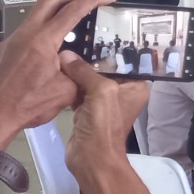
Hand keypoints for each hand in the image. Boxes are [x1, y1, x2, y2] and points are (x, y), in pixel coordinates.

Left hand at [0, 0, 113, 147]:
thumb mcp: (66, 92)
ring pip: (35, 13)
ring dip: (56, 8)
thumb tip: (86, 66)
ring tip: (73, 15)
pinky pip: (27, 30)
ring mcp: (12, 40)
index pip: (72, 11)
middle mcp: (26, 34)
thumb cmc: (29, 106)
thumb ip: (80, 73)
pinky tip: (52, 43)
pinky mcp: (4, 49)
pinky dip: (44, 27)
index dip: (93, 0)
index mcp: (43, 40)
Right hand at [59, 51, 149, 183]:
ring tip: (63, 54)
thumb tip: (66, 55)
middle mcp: (122, 92)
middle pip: (104, 69)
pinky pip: (78, 90)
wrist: (91, 159)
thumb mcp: (99, 91)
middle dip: (88, 59)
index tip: (91, 34)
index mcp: (135, 86)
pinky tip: (58, 71)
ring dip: (76, 71)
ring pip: (89, 79)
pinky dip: (70, 84)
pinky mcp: (87, 110)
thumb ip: (84, 71)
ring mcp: (104, 102)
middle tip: (72, 42)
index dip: (108, 49)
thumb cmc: (103, 125)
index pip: (123, 61)